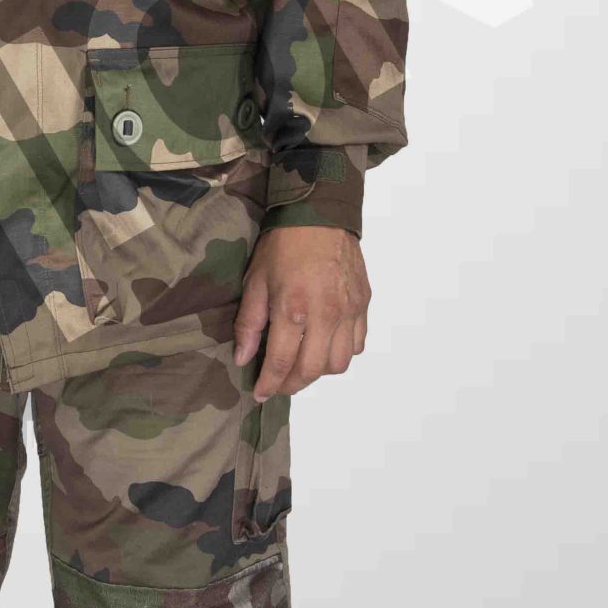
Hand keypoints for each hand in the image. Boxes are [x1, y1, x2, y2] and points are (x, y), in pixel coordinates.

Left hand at [234, 225, 370, 398]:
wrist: (321, 214)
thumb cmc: (283, 246)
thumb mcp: (256, 281)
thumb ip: (250, 324)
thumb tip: (243, 359)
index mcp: (293, 309)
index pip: (282, 363)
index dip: (269, 384)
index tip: (260, 394)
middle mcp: (326, 314)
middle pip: (312, 370)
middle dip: (292, 385)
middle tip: (279, 384)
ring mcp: (349, 310)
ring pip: (339, 363)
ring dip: (318, 372)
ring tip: (301, 366)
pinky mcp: (363, 304)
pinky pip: (357, 344)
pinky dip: (341, 354)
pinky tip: (324, 347)